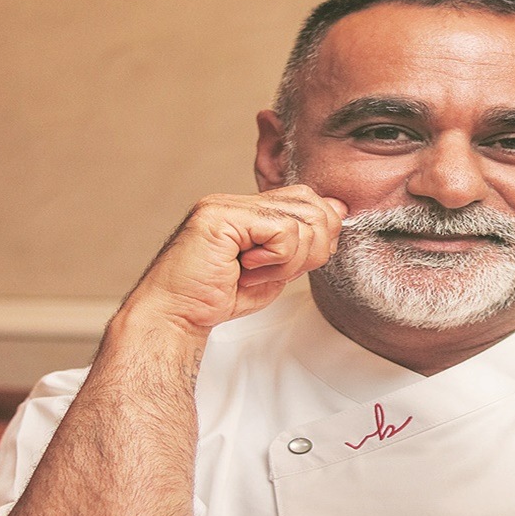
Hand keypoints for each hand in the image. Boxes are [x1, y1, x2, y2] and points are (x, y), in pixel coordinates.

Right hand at [122, 185, 346, 332]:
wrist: (175, 315)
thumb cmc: (218, 297)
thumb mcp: (276, 270)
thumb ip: (305, 242)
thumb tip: (339, 209)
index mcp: (253, 210)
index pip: (311, 200)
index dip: (320, 235)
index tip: (297, 265)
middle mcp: (240, 200)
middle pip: (314, 205)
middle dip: (311, 251)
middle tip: (276, 273)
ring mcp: (228, 204)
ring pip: (302, 220)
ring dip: (289, 261)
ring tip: (255, 274)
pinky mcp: (221, 215)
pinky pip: (283, 231)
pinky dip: (276, 260)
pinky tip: (247, 271)